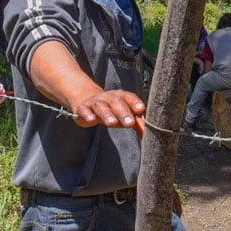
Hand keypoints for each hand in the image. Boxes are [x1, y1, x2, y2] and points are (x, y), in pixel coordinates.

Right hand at [29, 41, 144, 129]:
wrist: (85, 100)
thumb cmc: (111, 109)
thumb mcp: (124, 114)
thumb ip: (136, 123)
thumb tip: (148, 134)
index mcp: (120, 97)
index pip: (128, 97)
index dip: (134, 102)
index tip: (141, 109)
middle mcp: (108, 98)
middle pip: (116, 103)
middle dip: (123, 112)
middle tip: (130, 123)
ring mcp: (94, 103)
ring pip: (101, 107)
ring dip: (107, 114)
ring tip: (113, 123)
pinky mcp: (82, 108)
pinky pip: (84, 110)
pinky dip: (87, 114)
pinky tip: (91, 120)